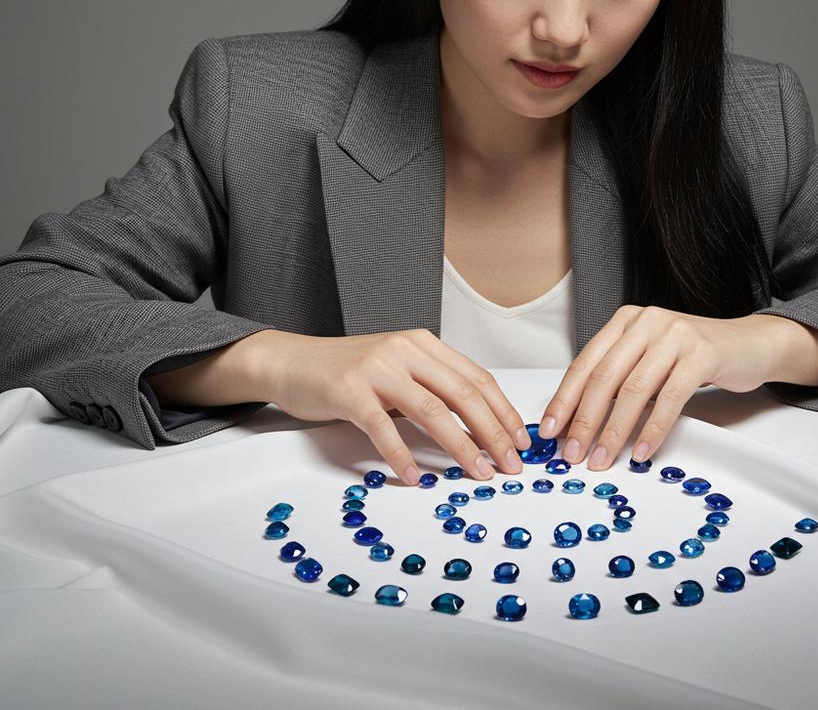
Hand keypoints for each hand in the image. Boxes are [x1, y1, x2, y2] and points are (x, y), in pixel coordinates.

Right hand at [266, 328, 532, 484]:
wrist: (291, 362)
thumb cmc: (346, 370)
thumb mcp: (397, 368)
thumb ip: (431, 385)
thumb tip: (476, 425)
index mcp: (423, 344)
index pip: (476, 378)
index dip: (503, 412)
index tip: (520, 441)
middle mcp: (405, 350)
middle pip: (463, 393)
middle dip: (493, 432)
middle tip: (509, 464)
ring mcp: (377, 368)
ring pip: (431, 410)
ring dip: (460, 446)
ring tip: (477, 473)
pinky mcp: (349, 390)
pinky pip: (382, 427)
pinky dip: (402, 455)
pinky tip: (414, 477)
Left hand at [538, 306, 794, 469]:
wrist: (748, 344)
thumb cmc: (691, 357)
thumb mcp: (648, 357)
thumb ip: (619, 378)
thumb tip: (578, 421)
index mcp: (625, 321)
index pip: (585, 363)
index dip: (564, 399)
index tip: (549, 431)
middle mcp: (646, 322)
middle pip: (604, 377)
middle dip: (584, 420)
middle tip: (573, 453)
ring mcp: (675, 335)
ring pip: (634, 390)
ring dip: (614, 431)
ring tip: (602, 459)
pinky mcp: (701, 354)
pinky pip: (669, 398)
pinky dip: (652, 429)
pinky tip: (641, 452)